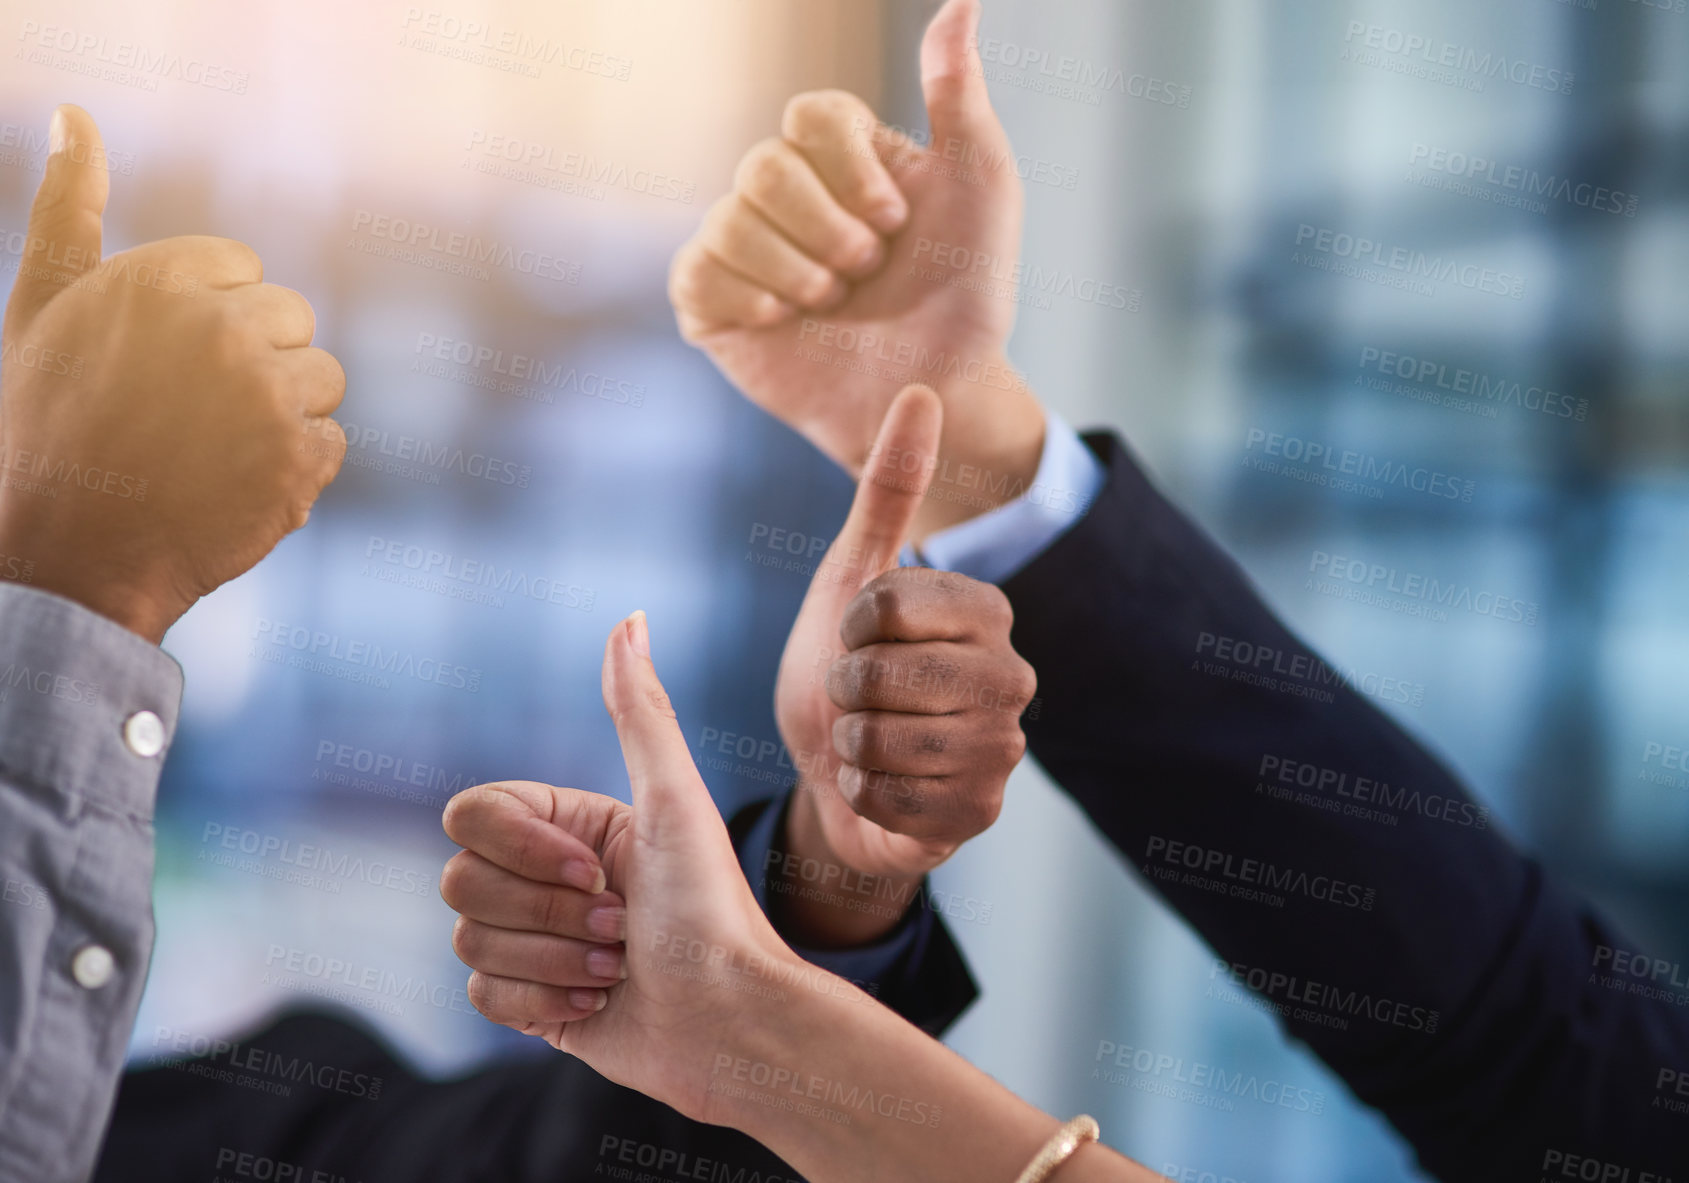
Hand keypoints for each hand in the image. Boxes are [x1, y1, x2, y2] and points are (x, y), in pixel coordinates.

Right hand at [0, 105, 346, 642]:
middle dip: (255, 362)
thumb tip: (73, 114)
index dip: (208, 323)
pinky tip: (237, 487)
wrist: (71, 551)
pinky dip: (297, 469)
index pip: (243, 273)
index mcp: (162, 279)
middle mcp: (220, 326)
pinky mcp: (301, 457)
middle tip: (186, 414)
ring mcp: (267, 394)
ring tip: (213, 450)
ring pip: (323, 379)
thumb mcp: (43, 306)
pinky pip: (331, 441)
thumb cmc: (50, 424)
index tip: (162, 368)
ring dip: (283, 415)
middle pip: (292, 320)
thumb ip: (65, 207)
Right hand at [443, 611, 814, 1124]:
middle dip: (547, 915)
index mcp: (571, 824)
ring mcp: (535, 939)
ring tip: (618, 967)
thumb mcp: (676, 801)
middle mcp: (547, 877)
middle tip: (620, 928)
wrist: (731, 1022)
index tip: (597, 873)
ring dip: (553, 961)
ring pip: (468, 940)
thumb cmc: (712, 910)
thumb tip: (630, 616)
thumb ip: (641, 711)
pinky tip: (600, 1003)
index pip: (472, 815)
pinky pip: (482, 996)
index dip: (524, 851)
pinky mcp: (533, 1002)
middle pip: (460, 881)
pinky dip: (543, 1003)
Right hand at [669, 0, 1042, 540]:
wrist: (934, 393)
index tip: (897, 222)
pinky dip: (754, 300)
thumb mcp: (982, 184)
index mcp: (841, 154)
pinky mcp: (710, 301)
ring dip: (800, 272)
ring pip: (731, 219)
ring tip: (834, 305)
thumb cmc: (963, 294)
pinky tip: (788, 323)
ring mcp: (741, 244)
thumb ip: (958, 93)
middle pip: (765, 165)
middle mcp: (784, 191)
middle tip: (866, 272)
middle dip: (828, 230)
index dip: (851, 169)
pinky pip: (701, 273)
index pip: (810, 112)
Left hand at [772, 387, 1034, 944]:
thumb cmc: (843, 665)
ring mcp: (1002, 752)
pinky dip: (860, 792)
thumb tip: (921, 390)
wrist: (830, 771)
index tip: (855, 635)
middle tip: (856, 695)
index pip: (892, 603)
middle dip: (842, 688)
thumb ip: (888, 490)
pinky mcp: (979, 813)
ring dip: (848, 742)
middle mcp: (1012, 679)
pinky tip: (875, 785)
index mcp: (989, 612)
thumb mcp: (851, 575)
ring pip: (884, 740)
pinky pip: (888, 800)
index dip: (850, 624)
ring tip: (865, 738)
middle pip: (883, 675)